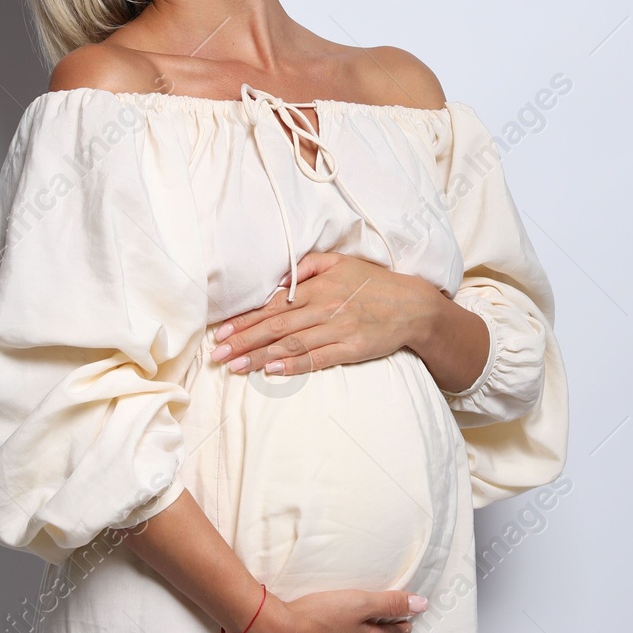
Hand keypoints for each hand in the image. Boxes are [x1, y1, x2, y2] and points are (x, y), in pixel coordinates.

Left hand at [212, 252, 441, 376]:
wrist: (412, 305)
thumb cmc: (373, 283)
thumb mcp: (341, 262)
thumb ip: (308, 265)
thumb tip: (280, 279)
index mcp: (318, 287)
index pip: (274, 306)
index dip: (246, 320)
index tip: (223, 332)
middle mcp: (324, 308)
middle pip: (276, 327)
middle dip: (244, 342)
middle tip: (219, 354)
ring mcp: (338, 330)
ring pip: (291, 345)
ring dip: (260, 357)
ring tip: (236, 367)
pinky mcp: (351, 349)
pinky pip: (317, 358)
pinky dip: (294, 364)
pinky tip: (273, 370)